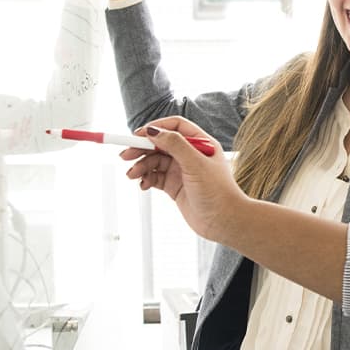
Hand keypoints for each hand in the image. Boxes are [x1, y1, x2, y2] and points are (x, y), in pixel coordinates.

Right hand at [121, 116, 246, 244]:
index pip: (175, 127)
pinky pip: (155, 177)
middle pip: (160, 143)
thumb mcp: (195, 164)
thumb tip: (154, 131)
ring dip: (141, 166)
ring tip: (132, 175)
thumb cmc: (218, 192)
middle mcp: (191, 155)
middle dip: (141, 148)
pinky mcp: (175, 186)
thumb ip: (175, 145)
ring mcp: (182, 170)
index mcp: (201, 143)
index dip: (156, 128)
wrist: (224, 222)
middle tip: (125, 155)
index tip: (138, 135)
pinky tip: (143, 184)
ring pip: (155, 161)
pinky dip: (146, 178)